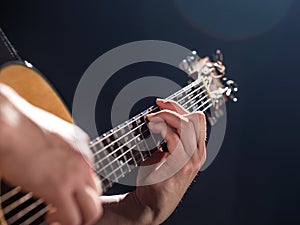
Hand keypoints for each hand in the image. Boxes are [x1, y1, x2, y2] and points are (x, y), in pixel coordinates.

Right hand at [0, 84, 101, 224]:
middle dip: (84, 206)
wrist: (10, 123)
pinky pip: (72, 218)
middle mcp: (84, 162)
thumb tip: (55, 160)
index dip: (79, 189)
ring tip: (59, 217)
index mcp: (83, 147)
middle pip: (97, 194)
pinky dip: (64, 223)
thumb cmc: (22, 126)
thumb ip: (60, 149)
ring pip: (92, 210)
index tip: (67, 193)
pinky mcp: (59, 189)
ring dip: (79, 219)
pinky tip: (50, 217)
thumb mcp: (52, 135)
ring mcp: (75, 176)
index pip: (91, 176)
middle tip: (67, 210)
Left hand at [97, 98, 205, 224]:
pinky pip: (174, 137)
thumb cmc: (157, 177)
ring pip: (186, 125)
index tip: (163, 103)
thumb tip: (163, 119)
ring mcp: (190, 161)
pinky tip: (152, 127)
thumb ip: (172, 139)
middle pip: (194, 118)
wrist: (150, 203)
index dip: (180, 107)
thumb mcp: (168, 155)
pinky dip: (162, 127)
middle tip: (157, 105)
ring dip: (166, 116)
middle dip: (174, 107)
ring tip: (152, 119)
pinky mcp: (179, 166)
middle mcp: (198, 154)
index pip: (197, 120)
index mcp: (197, 150)